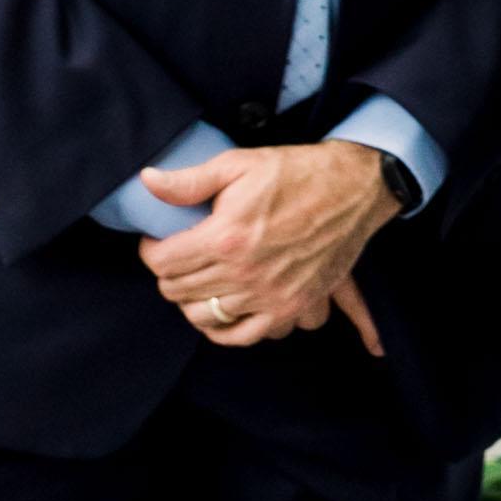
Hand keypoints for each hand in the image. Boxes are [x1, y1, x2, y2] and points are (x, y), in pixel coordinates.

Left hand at [146, 133, 399, 348]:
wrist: (353, 189)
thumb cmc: (296, 173)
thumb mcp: (238, 164)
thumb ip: (189, 181)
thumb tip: (146, 181)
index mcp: (226, 237)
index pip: (162, 262)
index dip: (151, 250)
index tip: (159, 240)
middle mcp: (244, 273)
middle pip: (177, 291)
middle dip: (169, 273)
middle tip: (180, 256)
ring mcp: (268, 295)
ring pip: (202, 316)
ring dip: (192, 300)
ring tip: (199, 281)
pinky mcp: (289, 307)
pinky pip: (242, 336)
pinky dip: (224, 330)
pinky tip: (220, 311)